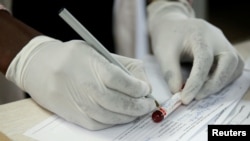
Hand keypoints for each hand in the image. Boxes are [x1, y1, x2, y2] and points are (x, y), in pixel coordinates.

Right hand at [6, 36, 155, 129]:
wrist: (40, 68)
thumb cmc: (72, 57)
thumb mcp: (96, 51)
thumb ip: (121, 65)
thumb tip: (142, 82)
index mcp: (93, 67)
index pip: (123, 82)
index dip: (138, 88)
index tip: (145, 90)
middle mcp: (87, 87)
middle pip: (120, 103)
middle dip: (139, 106)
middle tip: (148, 105)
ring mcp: (80, 104)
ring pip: (112, 117)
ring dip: (129, 116)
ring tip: (138, 111)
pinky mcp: (75, 116)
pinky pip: (100, 124)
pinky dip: (115, 122)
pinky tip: (122, 116)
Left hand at [148, 1, 243, 103]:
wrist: (173, 26)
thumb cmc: (167, 39)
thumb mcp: (163, 54)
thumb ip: (170, 73)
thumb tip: (178, 92)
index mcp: (200, 35)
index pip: (204, 59)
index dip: (196, 81)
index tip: (185, 98)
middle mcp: (217, 38)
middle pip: (229, 61)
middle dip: (215, 83)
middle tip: (197, 97)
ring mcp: (224, 43)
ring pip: (235, 66)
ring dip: (221, 83)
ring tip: (201, 92)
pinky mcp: (225, 51)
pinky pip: (233, 67)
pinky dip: (223, 79)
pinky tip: (208, 85)